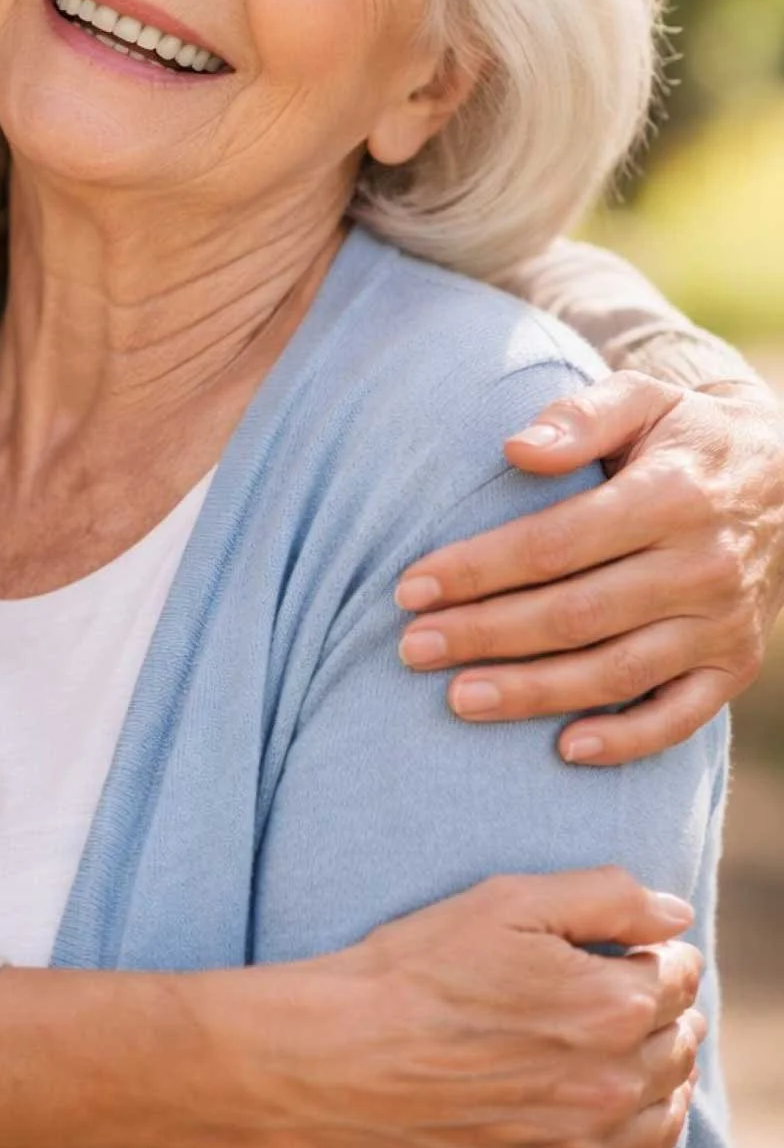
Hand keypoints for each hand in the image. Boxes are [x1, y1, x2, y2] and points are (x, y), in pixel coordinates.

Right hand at [296, 868, 703, 1147]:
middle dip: (660, 1016)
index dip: (657, 957)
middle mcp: (613, 1085)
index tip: (631, 954)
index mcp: (611, 1004)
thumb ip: (606, 896)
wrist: (335, 1059)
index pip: (677, 977)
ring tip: (624, 1062)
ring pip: (665, 1117)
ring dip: (659, 1084)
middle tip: (623, 1003)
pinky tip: (628, 1141)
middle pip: (677, 1046)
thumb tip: (676, 915)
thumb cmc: (413, 970)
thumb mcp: (505, 901)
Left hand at [394, 371, 783, 762]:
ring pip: (618, 671)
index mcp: (671, 496)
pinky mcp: (736, 665)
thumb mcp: (643, 397)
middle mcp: (702, 565)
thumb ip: (579, 416)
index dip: (479, 569)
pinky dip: (627, 739)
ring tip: (458, 699)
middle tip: (412, 649)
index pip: (556, 543)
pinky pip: (682, 716)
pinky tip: (565, 749)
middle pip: (577, 614)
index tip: (411, 587)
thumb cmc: (683, 436)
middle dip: (486, 635)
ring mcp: (723, 623)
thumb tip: (515, 448)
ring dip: (534, 692)